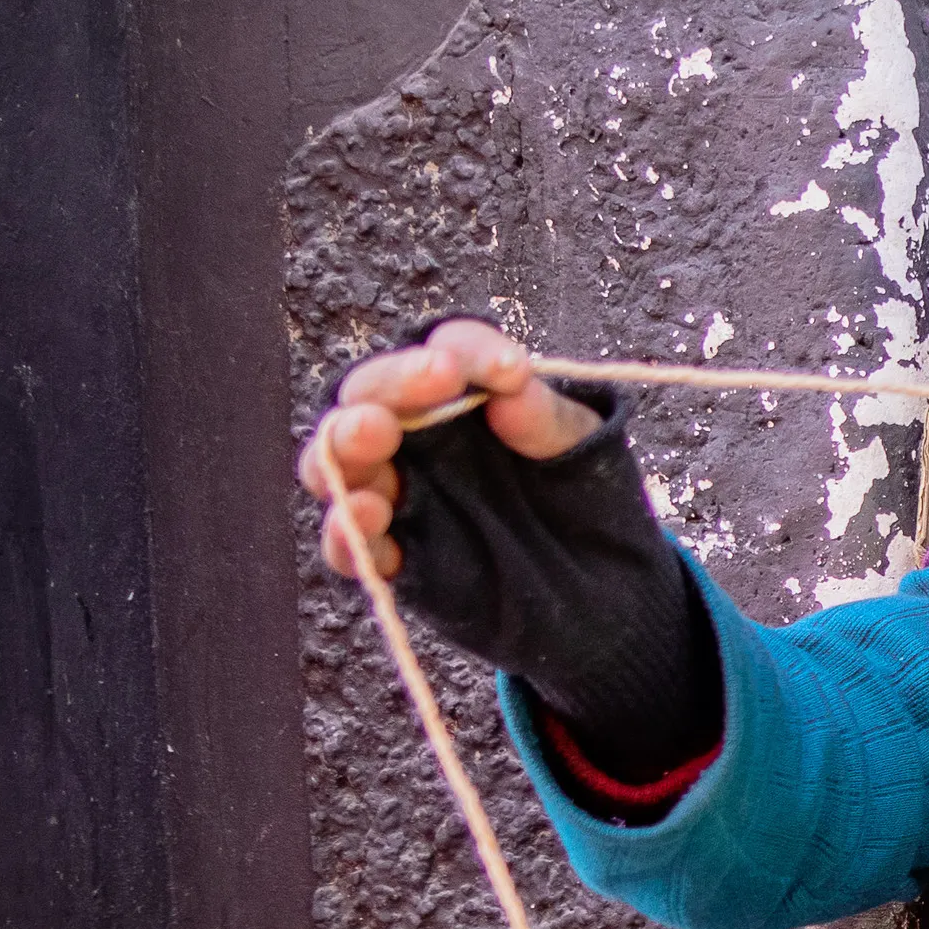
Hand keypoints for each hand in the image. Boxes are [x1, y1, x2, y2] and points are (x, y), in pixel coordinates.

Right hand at [297, 319, 600, 579]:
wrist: (593, 576)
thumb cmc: (575, 490)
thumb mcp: (577, 448)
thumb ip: (546, 417)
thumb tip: (512, 389)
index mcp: (456, 392)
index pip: (446, 352)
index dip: (470, 355)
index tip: (512, 373)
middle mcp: (411, 431)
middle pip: (368, 396)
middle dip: (383, 391)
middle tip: (408, 394)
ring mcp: (394, 490)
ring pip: (334, 463)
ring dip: (344, 449)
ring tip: (372, 436)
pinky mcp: (391, 551)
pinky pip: (347, 545)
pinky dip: (346, 533)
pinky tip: (367, 517)